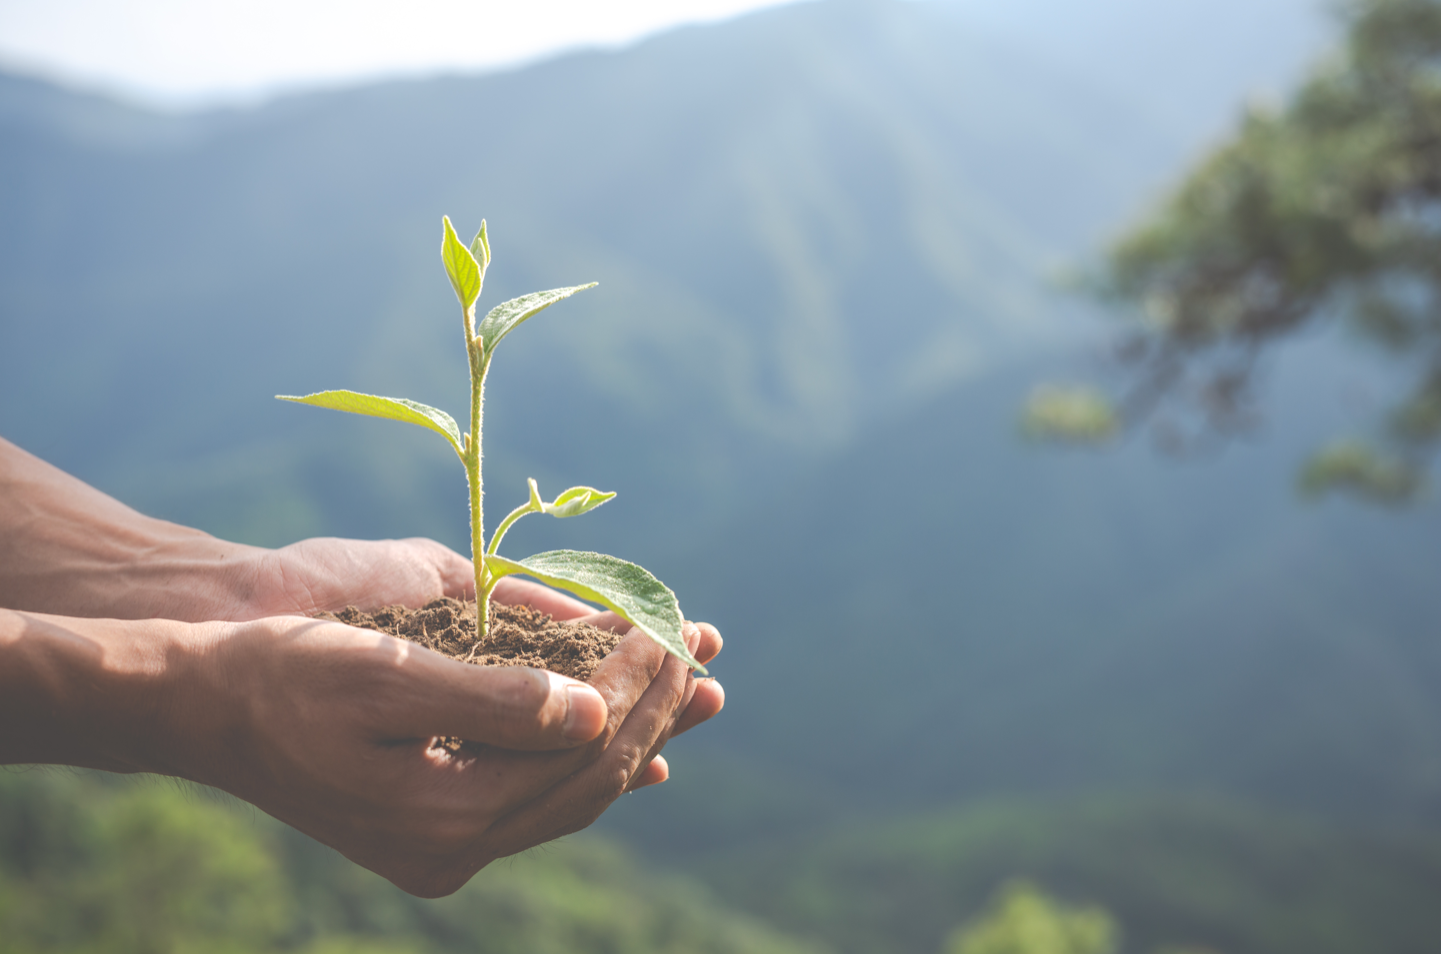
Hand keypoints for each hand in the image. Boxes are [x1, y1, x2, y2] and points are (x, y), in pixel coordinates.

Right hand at [0, 607, 722, 896]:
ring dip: (635, 736)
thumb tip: (594, 711)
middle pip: (590, 780)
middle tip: (704, 652)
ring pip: (572, 795)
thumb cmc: (284, 674)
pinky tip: (634, 749)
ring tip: (694, 690)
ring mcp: (444, 849)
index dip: (638, 688)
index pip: (582, 752)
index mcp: (443, 815)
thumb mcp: (385, 673)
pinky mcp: (435, 832)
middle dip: (654, 712)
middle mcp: (453, 848)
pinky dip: (589, 765)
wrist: (203, 708)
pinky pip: (538, 802)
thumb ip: (493, 699)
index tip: (673, 629)